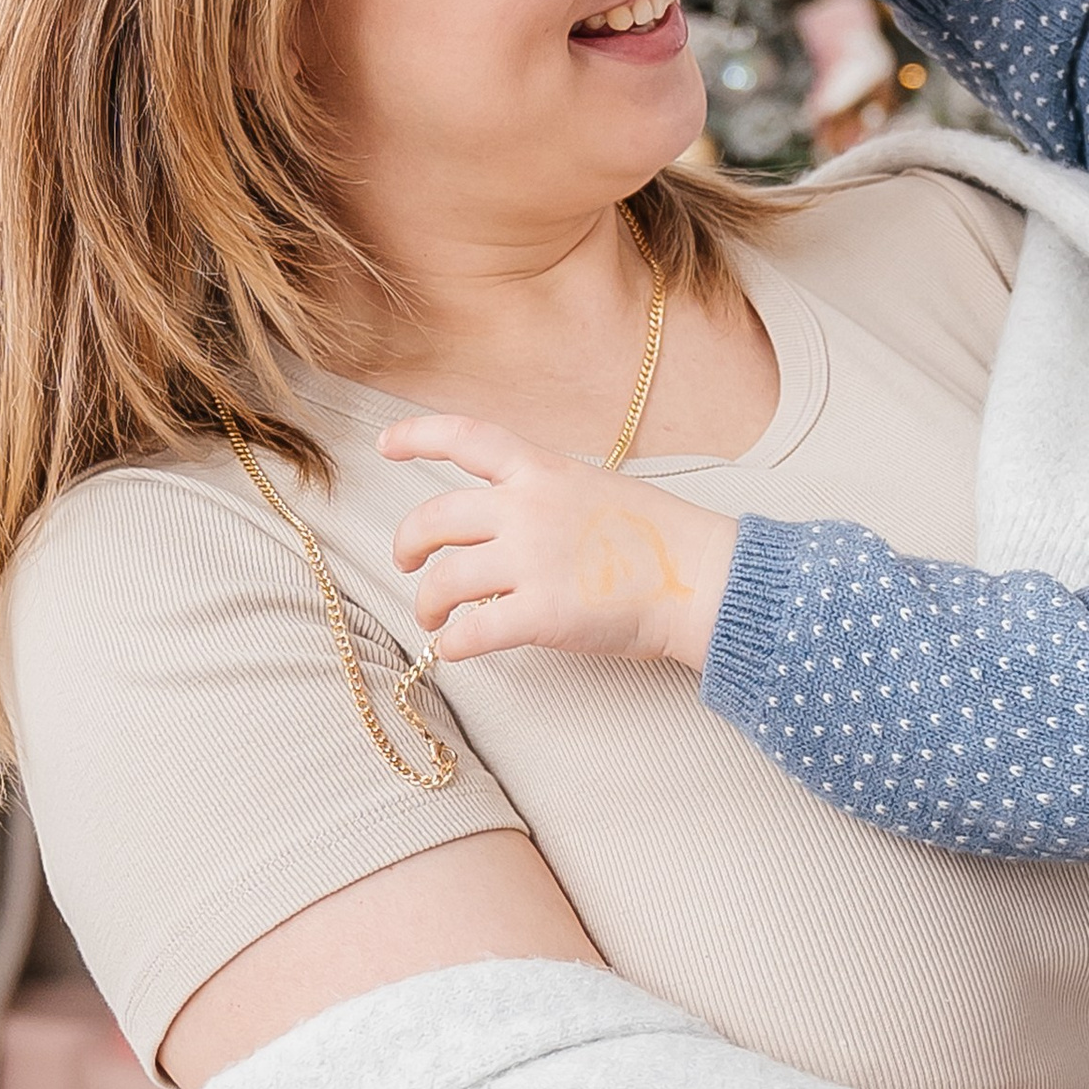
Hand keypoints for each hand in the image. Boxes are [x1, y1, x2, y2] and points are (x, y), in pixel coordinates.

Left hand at [384, 418, 738, 670]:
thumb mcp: (598, 491)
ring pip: (443, 580)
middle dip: (408, 543)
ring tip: (434, 621)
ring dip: (427, 604)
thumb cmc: (661, 542)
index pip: (465, 437)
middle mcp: (527, 508)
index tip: (385, 445)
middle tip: (407, 564)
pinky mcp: (540, 613)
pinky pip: (472, 632)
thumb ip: (548, 498)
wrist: (703, 579)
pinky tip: (457, 651)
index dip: (416, 437)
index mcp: (543, 470)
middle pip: (434, 517)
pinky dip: (455, 646)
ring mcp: (531, 560)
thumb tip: (509, 524)